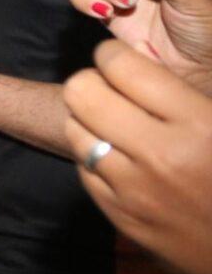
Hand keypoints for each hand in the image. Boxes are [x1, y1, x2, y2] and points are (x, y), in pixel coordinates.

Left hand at [63, 39, 211, 273]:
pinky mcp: (119, 218)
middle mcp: (159, 155)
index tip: (118, 60)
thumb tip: (139, 63)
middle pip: (81, 92)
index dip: (112, 56)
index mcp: (199, 125)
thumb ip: (189, 95)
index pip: (122, 66)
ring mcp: (134, 191)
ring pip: (73, 128)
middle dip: (92, 83)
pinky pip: (83, 168)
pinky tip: (120, 160)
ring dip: (88, 120)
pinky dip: (94, 157)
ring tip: (114, 125)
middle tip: (110, 90)